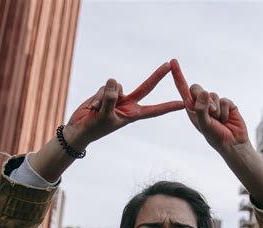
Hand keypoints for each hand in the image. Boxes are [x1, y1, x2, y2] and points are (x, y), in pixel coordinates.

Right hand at [64, 62, 183, 147]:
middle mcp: (128, 105)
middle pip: (146, 87)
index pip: (155, 110)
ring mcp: (118, 98)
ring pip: (117, 86)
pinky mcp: (107, 93)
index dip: (169, 106)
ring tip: (97, 110)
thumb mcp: (104, 116)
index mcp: (133, 115)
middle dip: (157, 76)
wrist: (79, 130)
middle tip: (169, 64)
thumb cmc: (94, 128)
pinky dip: (98, 96)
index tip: (183, 103)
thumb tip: (114, 81)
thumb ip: (110, 98)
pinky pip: (105, 86)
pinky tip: (93, 107)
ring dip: (104, 97)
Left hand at [170, 59, 248, 150]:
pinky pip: (224, 100)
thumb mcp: (204, 125)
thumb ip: (201, 109)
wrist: (233, 144)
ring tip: (218, 120)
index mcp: (192, 109)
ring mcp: (214, 103)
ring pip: (212, 94)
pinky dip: (224, 111)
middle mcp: (202, 104)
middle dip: (202, 97)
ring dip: (215, 109)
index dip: (178, 75)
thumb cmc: (215, 137)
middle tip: (208, 111)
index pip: (183, 90)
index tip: (172, 62)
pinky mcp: (226, 104)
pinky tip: (226, 119)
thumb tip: (204, 92)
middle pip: (197, 88)